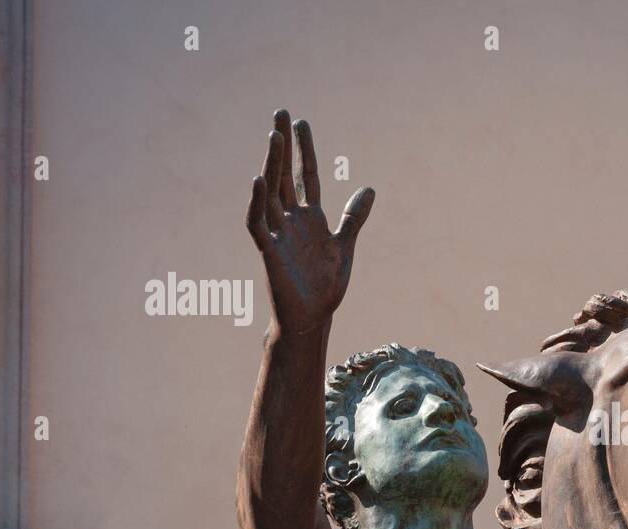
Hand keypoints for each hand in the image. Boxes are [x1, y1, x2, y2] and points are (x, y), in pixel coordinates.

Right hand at [246, 109, 374, 332]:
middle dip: (283, 145)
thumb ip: (353, 218)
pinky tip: (258, 180)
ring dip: (271, 165)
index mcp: (311, 218)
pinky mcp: (269, 251)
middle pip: (285, 175)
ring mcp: (279, 233)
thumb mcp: (344, 246)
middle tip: (281, 113)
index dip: (306, 150)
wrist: (314, 317)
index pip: (307, 176)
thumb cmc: (324, 286)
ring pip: (271, 192)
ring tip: (274, 136)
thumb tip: (369, 189)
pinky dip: (257, 202)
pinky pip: (258, 223)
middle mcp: (292, 220)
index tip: (302, 122)